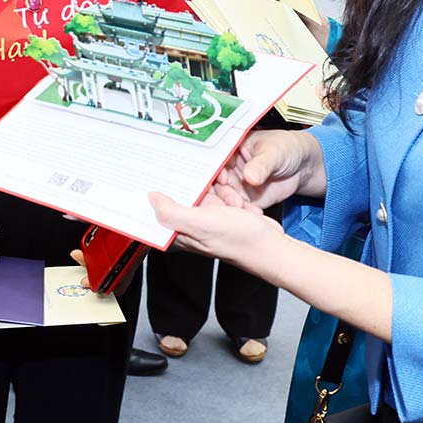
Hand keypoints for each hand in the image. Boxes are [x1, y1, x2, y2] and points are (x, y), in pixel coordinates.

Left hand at [148, 190, 284, 264]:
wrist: (272, 246)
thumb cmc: (240, 241)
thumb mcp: (201, 224)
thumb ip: (172, 213)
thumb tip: (151, 198)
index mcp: (178, 234)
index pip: (157, 211)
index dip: (159, 194)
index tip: (159, 176)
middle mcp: (190, 228)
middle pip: (183, 195)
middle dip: (201, 189)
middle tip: (215, 192)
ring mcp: (207, 220)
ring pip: (205, 191)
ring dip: (222, 193)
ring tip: (233, 205)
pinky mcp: (221, 214)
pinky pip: (220, 194)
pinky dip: (231, 196)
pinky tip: (240, 206)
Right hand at [214, 129, 326, 207]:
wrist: (304, 166)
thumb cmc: (287, 148)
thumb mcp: (275, 152)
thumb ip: (262, 164)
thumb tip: (250, 176)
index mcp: (230, 148)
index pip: (214, 158)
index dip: (213, 168)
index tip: (222, 178)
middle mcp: (228, 167)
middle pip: (214, 180)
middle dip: (220, 192)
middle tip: (233, 200)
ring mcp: (236, 184)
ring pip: (223, 196)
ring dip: (230, 204)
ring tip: (244, 207)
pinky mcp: (245, 199)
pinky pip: (238, 208)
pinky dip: (243, 213)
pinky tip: (253, 213)